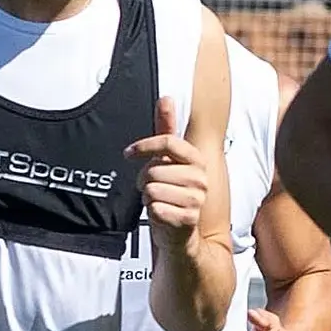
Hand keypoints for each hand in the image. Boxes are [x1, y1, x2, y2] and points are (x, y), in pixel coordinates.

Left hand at [128, 96, 210, 237]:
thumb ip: (167, 128)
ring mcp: (196, 199)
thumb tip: (166, 97)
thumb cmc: (172, 194)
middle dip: (144, 180)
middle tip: (152, 189)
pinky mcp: (187, 218)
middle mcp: (201, 178)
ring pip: (151, 189)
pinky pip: (154, 207)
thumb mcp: (168, 160)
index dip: (145, 146)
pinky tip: (161, 215)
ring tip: (159, 202)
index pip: (169, 141)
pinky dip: (151, 213)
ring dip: (147, 197)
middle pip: (154, 168)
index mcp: (197, 160)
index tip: (129, 154)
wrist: (181, 233)